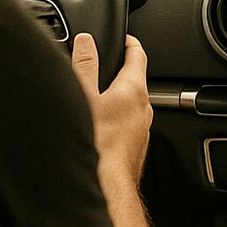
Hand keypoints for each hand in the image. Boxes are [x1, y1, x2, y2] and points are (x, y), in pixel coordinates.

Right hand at [73, 33, 152, 182]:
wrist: (106, 189)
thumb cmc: (97, 145)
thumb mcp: (84, 97)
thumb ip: (86, 66)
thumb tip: (86, 41)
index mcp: (133, 90)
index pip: (138, 55)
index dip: (130, 43)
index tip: (124, 38)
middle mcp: (143, 108)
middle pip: (136, 80)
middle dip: (121, 70)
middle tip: (107, 63)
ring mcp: (141, 130)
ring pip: (132, 105)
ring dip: (118, 96)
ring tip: (99, 93)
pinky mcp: (134, 147)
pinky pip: (127, 125)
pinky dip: (116, 118)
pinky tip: (100, 126)